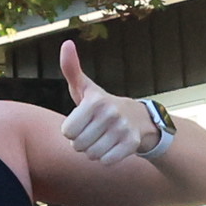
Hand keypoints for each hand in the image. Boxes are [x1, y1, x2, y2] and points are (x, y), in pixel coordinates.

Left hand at [57, 41, 163, 167]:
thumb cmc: (102, 105)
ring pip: (92, 155)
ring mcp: (123, 129)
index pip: (67, 132)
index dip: (71, 130)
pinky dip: (106, 158)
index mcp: (95, 101)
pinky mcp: (132, 144)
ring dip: (93, 152)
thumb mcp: (85, 87)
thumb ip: (71, 68)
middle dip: (81, 143)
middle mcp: (110, 114)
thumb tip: (66, 43)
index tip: (82, 122)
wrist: (139, 118)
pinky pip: (106, 162)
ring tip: (101, 139)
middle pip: (78, 145)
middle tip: (92, 132)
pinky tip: (112, 147)